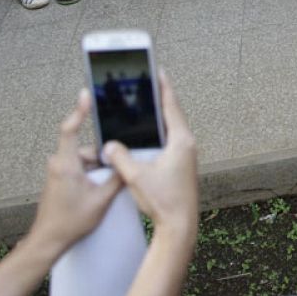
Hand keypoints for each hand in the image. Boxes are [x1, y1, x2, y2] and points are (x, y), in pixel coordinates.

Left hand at [22, 91, 124, 258]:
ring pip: (85, 161)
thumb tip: (127, 163)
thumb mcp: (101, 200)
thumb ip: (116, 178)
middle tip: (116, 170)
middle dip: (103, 159)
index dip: (79, 110)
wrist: (48, 241)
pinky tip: (99, 191)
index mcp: (66, 164)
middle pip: (86, 149)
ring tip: (106, 189)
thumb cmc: (70, 222)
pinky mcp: (59, 180)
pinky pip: (80, 170)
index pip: (70, 129)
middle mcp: (59, 164)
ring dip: (98, 170)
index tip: (86, 95)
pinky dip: (91, 176)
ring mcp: (58, 172)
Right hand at [104, 70, 198, 236]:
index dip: (163, 88)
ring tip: (146, 104)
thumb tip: (109, 145)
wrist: (180, 225)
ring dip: (159, 117)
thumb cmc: (163, 200)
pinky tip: (147, 134)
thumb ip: (121, 157)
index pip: (171, 106)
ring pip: (171, 129)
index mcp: (181, 141)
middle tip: (148, 83)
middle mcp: (187, 145)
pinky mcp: (182, 165)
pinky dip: (159, 133)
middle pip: (172, 115)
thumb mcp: (136, 176)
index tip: (159, 71)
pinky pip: (169, 141)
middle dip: (160, 99)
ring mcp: (186, 156)